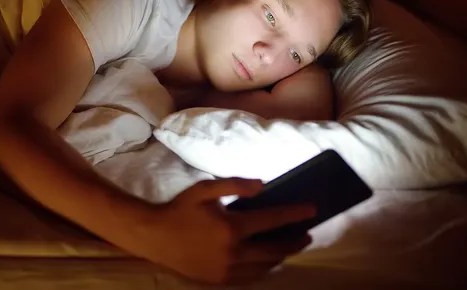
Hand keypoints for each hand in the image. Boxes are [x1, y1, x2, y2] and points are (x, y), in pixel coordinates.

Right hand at [133, 178, 315, 283]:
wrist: (154, 237)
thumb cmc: (180, 209)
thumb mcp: (205, 189)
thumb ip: (235, 185)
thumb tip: (263, 185)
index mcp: (232, 228)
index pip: (272, 220)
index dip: (294, 214)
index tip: (312, 210)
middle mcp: (234, 252)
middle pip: (275, 249)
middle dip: (294, 241)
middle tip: (307, 234)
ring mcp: (228, 270)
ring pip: (265, 266)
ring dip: (281, 256)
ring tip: (290, 246)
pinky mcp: (220, 280)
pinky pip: (250, 277)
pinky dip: (264, 269)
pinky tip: (268, 261)